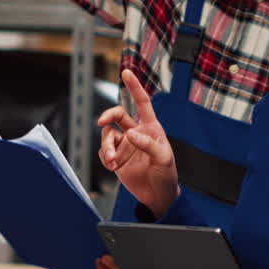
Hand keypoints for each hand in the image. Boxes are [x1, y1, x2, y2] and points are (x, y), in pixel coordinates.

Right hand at [97, 70, 178, 218]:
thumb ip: (147, 144)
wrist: (158, 196)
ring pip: (107, 135)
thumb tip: (130, 134)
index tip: (126, 72)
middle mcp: (136, 133)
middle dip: (108, 115)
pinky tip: (112, 167)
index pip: (142, 102)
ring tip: (111, 159)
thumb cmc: (166, 175)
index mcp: (151, 128)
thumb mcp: (163, 158)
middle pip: (117, 115)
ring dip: (106, 145)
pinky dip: (104, 158)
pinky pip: (103, 152)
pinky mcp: (116, 159)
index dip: (134, 87)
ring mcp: (125, 146)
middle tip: (102, 122)